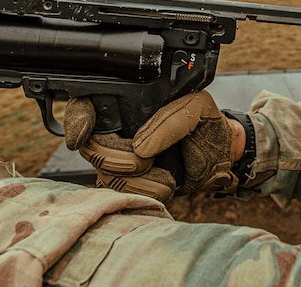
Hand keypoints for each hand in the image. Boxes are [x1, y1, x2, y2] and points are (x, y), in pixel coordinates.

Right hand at [64, 91, 239, 200]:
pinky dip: (145, 192)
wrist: (224, 157)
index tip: (82, 135)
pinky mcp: (132, 184)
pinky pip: (122, 194)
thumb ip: (170, 120)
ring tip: (166, 175)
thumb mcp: (197, 107)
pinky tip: (165, 184)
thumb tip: (140, 148)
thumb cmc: (207, 124)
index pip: (86, 106)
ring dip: (136, 180)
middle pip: (91, 147)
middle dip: (114, 157)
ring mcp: (122, 159)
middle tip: (144, 159)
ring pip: (105, 174)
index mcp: (130, 105)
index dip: (77, 119)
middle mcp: (120, 131)